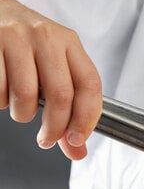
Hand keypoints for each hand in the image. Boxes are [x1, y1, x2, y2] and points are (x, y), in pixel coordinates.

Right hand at [0, 0, 101, 159]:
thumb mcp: (55, 70)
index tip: (77, 140)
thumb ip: (69, 111)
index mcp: (70, 43)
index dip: (86, 119)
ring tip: (19, 109)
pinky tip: (2, 92)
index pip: (90, 85)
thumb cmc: (29, 48)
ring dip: (22, 115)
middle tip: (47, 139)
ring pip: (25, 95)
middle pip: (61, 95)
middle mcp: (46, 36)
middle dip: (55, 127)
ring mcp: (16, 37)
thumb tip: (77, 151)